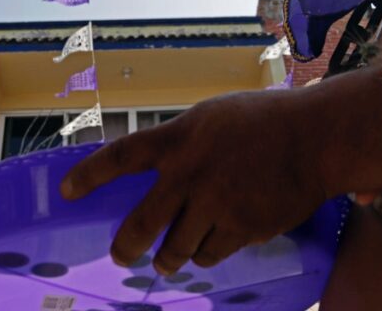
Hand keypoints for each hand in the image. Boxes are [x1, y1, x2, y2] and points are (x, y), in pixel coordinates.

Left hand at [60, 91, 327, 274]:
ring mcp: (216, 204)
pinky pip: (210, 254)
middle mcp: (191, 173)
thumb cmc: (265, 121)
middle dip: (125, 247)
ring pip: (175, 250)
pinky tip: (207, 250)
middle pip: (141, 224)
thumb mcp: (213, 117)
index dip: (89, 176)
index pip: (122, 156)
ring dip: (167, 260)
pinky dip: (205, 255)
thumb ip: (182, 142)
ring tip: (164, 262)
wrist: (316, 138)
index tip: (65, 192)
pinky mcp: (241, 228)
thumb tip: (158, 170)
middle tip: (121, 254)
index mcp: (181, 137)